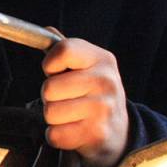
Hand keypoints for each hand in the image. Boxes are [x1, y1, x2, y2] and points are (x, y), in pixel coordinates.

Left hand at [41, 38, 128, 166]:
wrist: (119, 131)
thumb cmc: (93, 94)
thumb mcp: (86, 67)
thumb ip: (65, 50)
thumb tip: (46, 30)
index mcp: (102, 59)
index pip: (64, 50)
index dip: (50, 63)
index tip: (53, 71)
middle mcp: (106, 81)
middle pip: (49, 87)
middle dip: (49, 96)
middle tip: (66, 98)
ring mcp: (103, 109)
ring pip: (50, 112)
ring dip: (54, 117)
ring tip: (71, 115)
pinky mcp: (97, 134)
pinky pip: (55, 134)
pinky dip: (57, 135)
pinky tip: (73, 130)